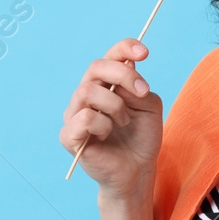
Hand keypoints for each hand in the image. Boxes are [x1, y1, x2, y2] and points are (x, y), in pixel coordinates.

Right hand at [59, 38, 162, 195]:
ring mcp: (75, 114)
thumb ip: (138, 87)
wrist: (138, 171)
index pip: (109, 57)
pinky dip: (103, 125)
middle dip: (124, 75)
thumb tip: (125, 72)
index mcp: (106, 85)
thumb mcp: (149, 107)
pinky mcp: (69, 135)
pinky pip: (85, 118)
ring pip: (88, 91)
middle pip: (96, 67)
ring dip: (115, 105)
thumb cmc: (141, 139)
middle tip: (143, 92)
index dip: (125, 48)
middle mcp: (87, 95)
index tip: (145, 53)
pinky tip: (107, 135)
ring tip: (124, 122)